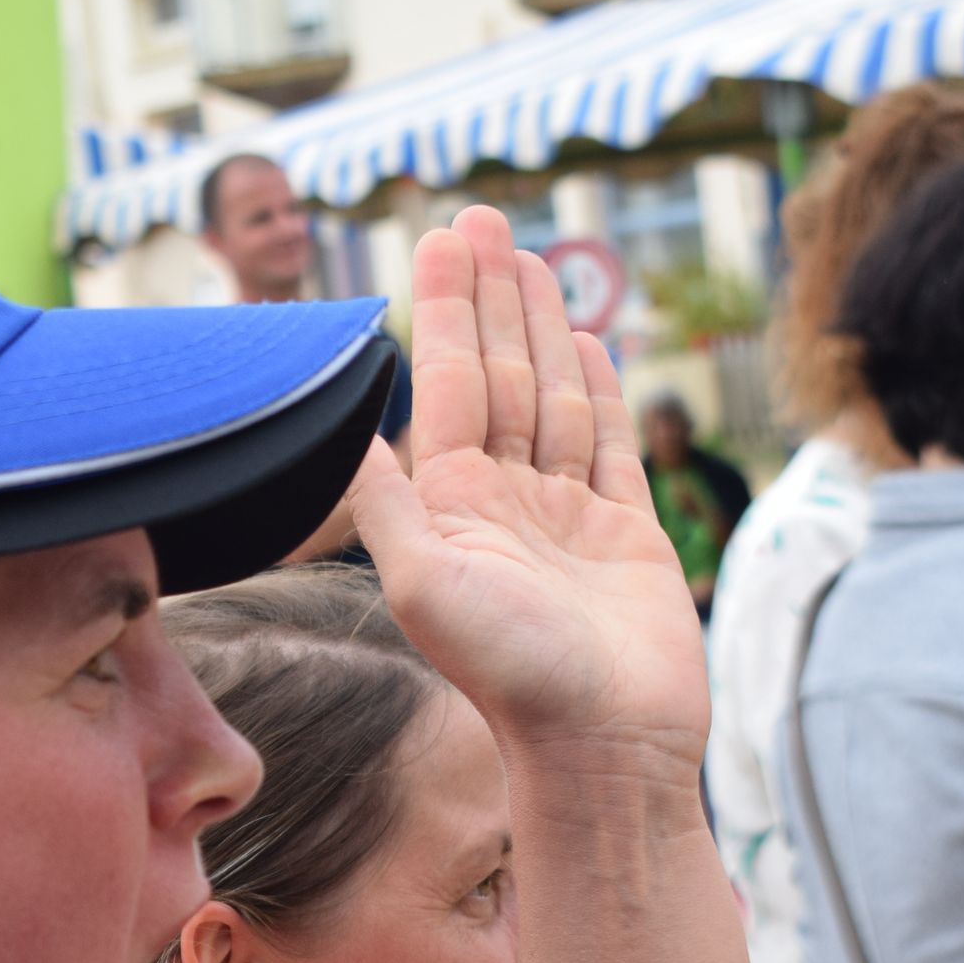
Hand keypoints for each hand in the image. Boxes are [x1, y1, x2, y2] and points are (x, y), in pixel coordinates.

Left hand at [351, 207, 706, 770]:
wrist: (603, 745)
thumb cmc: (508, 674)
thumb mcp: (421, 582)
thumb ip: (384, 502)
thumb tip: (338, 429)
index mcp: (451, 507)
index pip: (447, 382)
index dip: (447, 307)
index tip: (443, 237)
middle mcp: (504, 505)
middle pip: (499, 375)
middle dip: (491, 296)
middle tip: (482, 217)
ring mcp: (567, 518)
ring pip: (553, 399)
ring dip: (542, 327)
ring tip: (530, 257)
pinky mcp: (625, 536)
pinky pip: (608, 446)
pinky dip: (599, 392)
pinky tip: (588, 342)